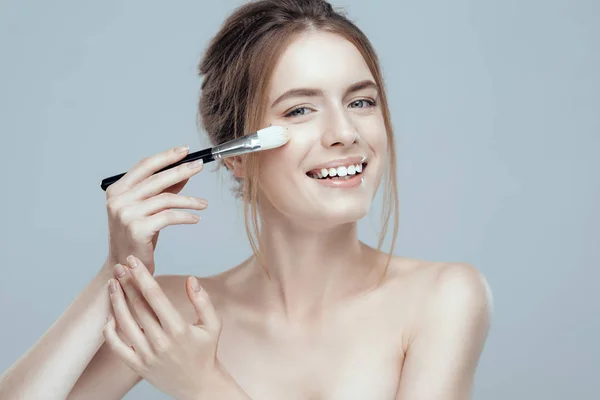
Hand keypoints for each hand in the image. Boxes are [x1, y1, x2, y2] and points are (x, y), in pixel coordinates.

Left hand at [103, 255, 222, 399]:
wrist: (199, 385)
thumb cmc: (206, 351)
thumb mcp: (213, 324)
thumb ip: (203, 301)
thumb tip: (191, 280)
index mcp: (178, 328)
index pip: (155, 296)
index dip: (142, 276)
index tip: (133, 261)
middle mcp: (161, 341)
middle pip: (137, 306)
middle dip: (126, 283)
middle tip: (119, 267)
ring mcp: (147, 355)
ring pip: (124, 323)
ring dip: (116, 301)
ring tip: (112, 285)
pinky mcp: (138, 366)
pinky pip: (117, 347)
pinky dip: (109, 331)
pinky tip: (109, 316)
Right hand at [104, 146, 207, 273]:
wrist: (123, 269)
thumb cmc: (136, 238)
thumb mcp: (147, 210)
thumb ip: (162, 190)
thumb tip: (184, 172)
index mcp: (117, 190)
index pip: (145, 166)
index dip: (166, 156)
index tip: (186, 150)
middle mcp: (118, 200)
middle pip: (157, 179)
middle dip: (182, 170)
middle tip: (200, 166)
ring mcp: (126, 214)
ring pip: (166, 198)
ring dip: (190, 200)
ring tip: (204, 204)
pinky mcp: (137, 229)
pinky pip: (169, 216)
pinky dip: (186, 216)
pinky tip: (196, 218)